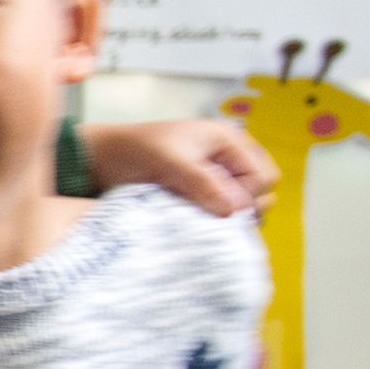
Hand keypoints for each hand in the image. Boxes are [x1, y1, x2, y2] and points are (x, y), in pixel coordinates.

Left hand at [88, 117, 276, 218]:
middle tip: (216, 217)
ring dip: (231, 218)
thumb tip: (236, 210)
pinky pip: (225, 214)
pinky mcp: (204, 198)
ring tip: (204, 221)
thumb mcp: (170, 162)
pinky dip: (217, 222)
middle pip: (262, 192)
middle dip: (246, 207)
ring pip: (246, 206)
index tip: (224, 209)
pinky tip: (199, 227)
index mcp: (230, 141)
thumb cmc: (136, 150)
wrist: (105, 159)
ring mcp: (219, 180)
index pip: (264, 176)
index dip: (250, 195)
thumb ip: (202, 182)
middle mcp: (230, 160)